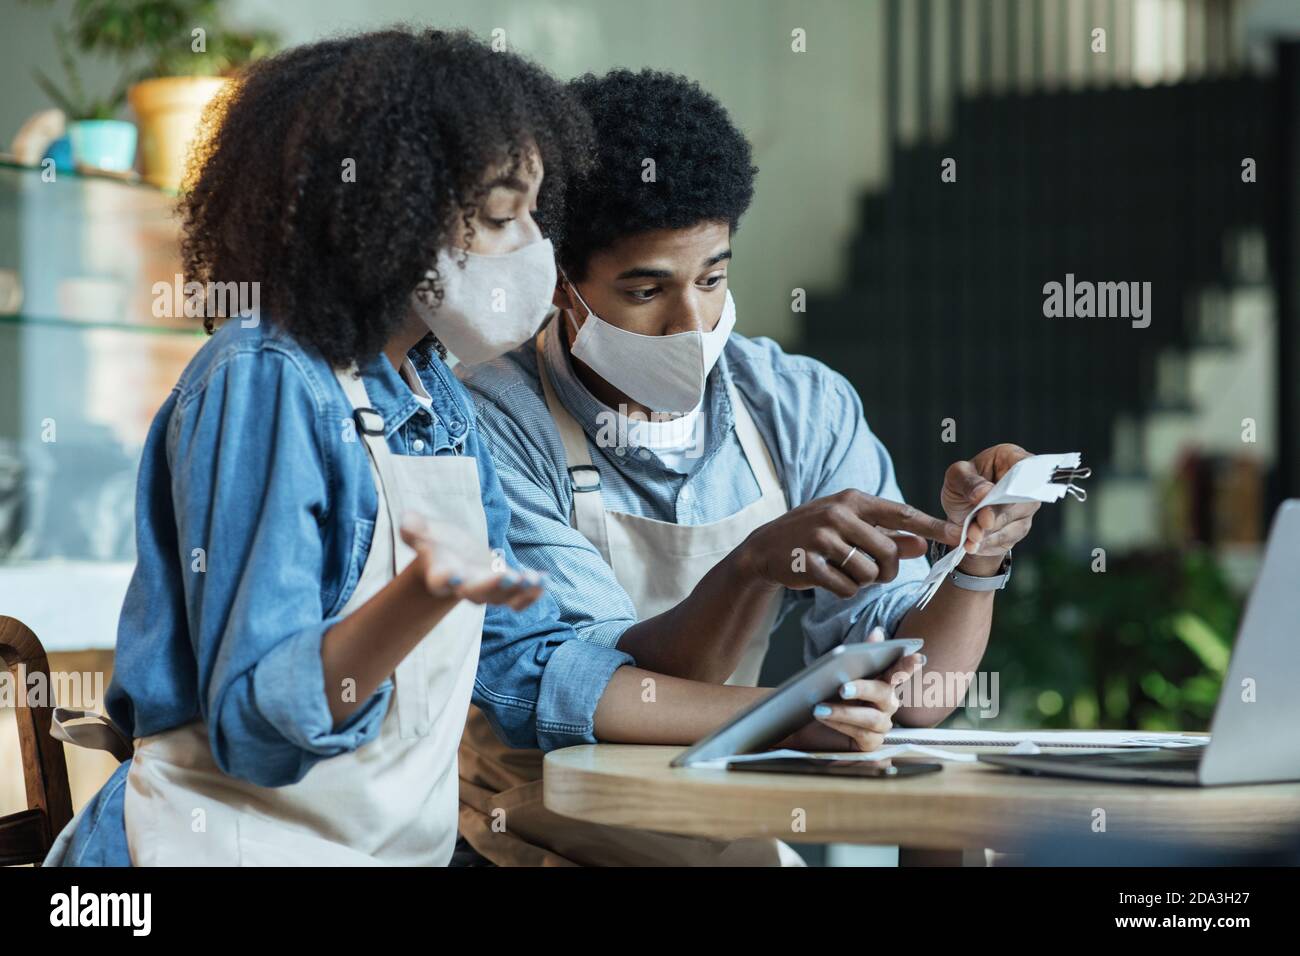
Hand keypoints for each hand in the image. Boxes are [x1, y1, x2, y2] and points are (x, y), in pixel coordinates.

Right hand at [400, 515, 543, 611]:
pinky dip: (532, 595)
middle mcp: (464, 586)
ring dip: (519, 590)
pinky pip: (518, 599)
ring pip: (502, 597)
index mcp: (441, 574)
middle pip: (477, 594)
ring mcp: (486, 589)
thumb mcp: (423, 529)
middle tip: (508, 576)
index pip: (442, 582)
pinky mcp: (503, 586)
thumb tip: (406, 521)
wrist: (451, 555)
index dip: (447, 580)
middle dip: (493, 586)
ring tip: (535, 579)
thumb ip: (414, 528)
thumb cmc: (436, 540)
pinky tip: (544, 581)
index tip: (454, 574)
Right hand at [737, 489, 960, 598]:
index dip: (932, 526)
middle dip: (887, 571)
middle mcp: (838, 514)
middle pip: (888, 553)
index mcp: (853, 500)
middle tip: (876, 573)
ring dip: (863, 581)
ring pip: (868, 572)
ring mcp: (821, 538)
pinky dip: (845, 590)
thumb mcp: (849, 526)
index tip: (959, 535)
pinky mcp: (809, 563)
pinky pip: (846, 587)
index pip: (902, 513)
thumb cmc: (815, 534)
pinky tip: (830, 579)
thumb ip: (886, 535)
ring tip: (846, 572)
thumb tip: (920, 544)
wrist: (765, 548)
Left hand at [781, 627, 921, 751]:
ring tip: (820, 707)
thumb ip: (859, 654)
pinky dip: (840, 725)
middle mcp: (887, 703)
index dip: (908, 665)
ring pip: (872, 718)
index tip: (917, 657)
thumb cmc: (826, 694)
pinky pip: (861, 734)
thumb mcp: (837, 672)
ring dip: (844, 712)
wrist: (805, 723)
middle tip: (842, 687)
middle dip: (864, 689)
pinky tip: (823, 718)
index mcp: (882, 681)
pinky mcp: (871, 743)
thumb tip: (879, 632)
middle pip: (884, 694)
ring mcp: (881, 724)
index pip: (899, 670)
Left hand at [940, 444, 1039, 562]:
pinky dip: (987, 544)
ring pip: (1014, 524)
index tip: (1009, 490)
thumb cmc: (963, 484)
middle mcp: (1025, 484)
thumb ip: (968, 481)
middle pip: (1021, 501)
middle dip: (999, 514)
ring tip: (971, 536)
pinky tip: (972, 545)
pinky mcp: (1018, 530)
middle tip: (982, 522)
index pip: (1026, 465)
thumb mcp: (956, 476)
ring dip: (991, 533)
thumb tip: (984, 492)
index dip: (1020, 479)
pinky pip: (1006, 539)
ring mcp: (1025, 509)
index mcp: (1011, 459)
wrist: (961, 510)